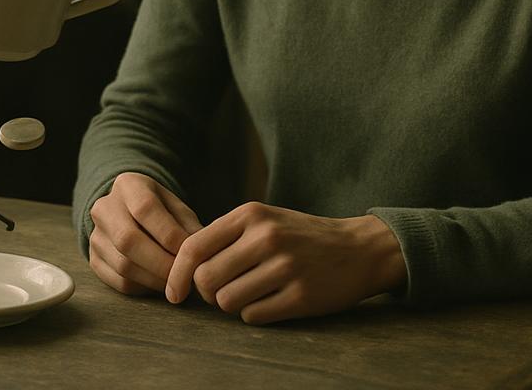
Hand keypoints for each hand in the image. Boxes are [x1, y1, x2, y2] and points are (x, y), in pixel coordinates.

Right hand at [88, 172, 202, 295]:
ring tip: (176, 282)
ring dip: (154, 279)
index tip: (191, 254)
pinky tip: (158, 284)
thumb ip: (188, 225)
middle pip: (128, 240)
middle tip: (184, 276)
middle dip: (161, 263)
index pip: (145, 209)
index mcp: (128, 185)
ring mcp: (96, 235)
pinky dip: (143, 287)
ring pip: (123, 265)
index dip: (170, 235)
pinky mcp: (94, 259)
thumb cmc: (159, 209)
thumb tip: (200, 254)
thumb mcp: (175, 206)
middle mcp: (105, 207)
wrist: (127, 210)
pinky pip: (118, 281)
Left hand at [165, 202, 405, 324]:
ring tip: (252, 293)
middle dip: (208, 293)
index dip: (177, 274)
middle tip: (224, 290)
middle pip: (206, 279)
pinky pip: (253, 317)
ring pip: (227, 302)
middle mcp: (266, 237)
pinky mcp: (300, 296)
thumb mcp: (263, 220)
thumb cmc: (299, 236)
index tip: (174, 294)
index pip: (194, 246)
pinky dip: (255, 314)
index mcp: (251, 214)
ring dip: (233, 305)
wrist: (357, 249)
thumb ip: (225, 236)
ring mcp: (285, 266)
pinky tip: (272, 301)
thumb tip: (183, 268)